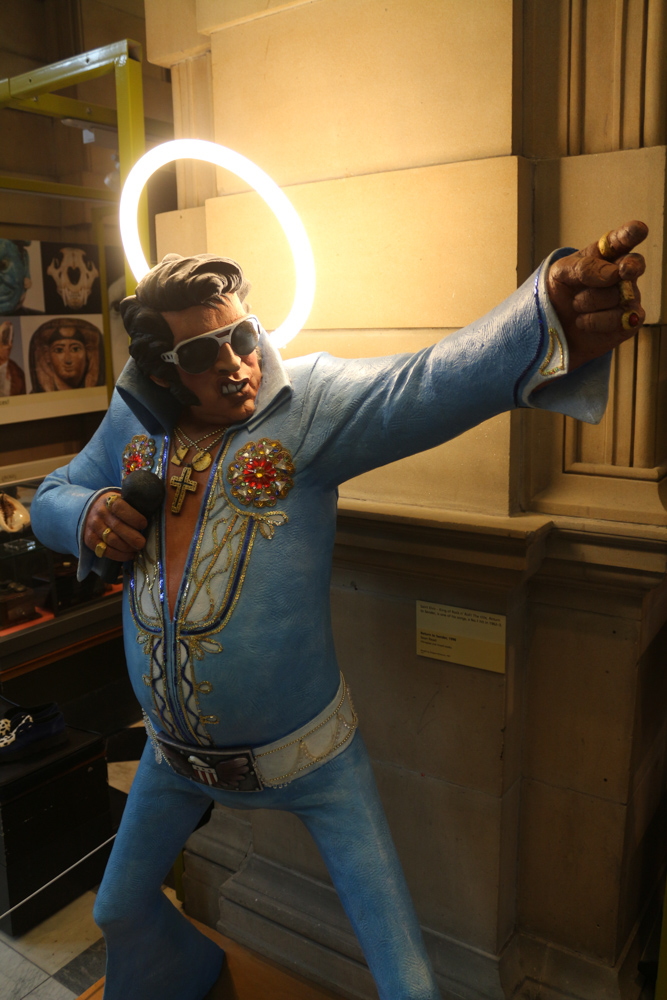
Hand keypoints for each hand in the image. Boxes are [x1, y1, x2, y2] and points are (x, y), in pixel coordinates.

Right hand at [84, 490, 146, 560]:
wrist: (90, 509)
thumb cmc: (115, 506)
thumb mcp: (123, 499)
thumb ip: (135, 504)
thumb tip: (153, 513)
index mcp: (109, 500)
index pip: (120, 508)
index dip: (134, 517)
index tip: (144, 524)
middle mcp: (100, 513)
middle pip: (117, 527)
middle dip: (133, 537)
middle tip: (142, 543)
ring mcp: (93, 526)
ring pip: (112, 540)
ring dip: (127, 548)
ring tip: (137, 549)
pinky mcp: (89, 539)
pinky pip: (105, 550)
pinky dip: (119, 555)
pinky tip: (129, 555)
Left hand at [547, 220, 647, 370]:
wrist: (555, 327)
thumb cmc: (561, 293)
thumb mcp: (560, 273)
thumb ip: (584, 267)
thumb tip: (613, 274)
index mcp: (605, 254)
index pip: (622, 239)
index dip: (631, 233)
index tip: (639, 229)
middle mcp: (622, 273)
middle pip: (634, 264)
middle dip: (631, 266)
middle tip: (623, 271)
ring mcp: (629, 297)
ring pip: (617, 295)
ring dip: (589, 302)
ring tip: (577, 305)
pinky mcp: (630, 322)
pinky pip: (619, 319)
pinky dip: (594, 321)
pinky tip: (583, 322)